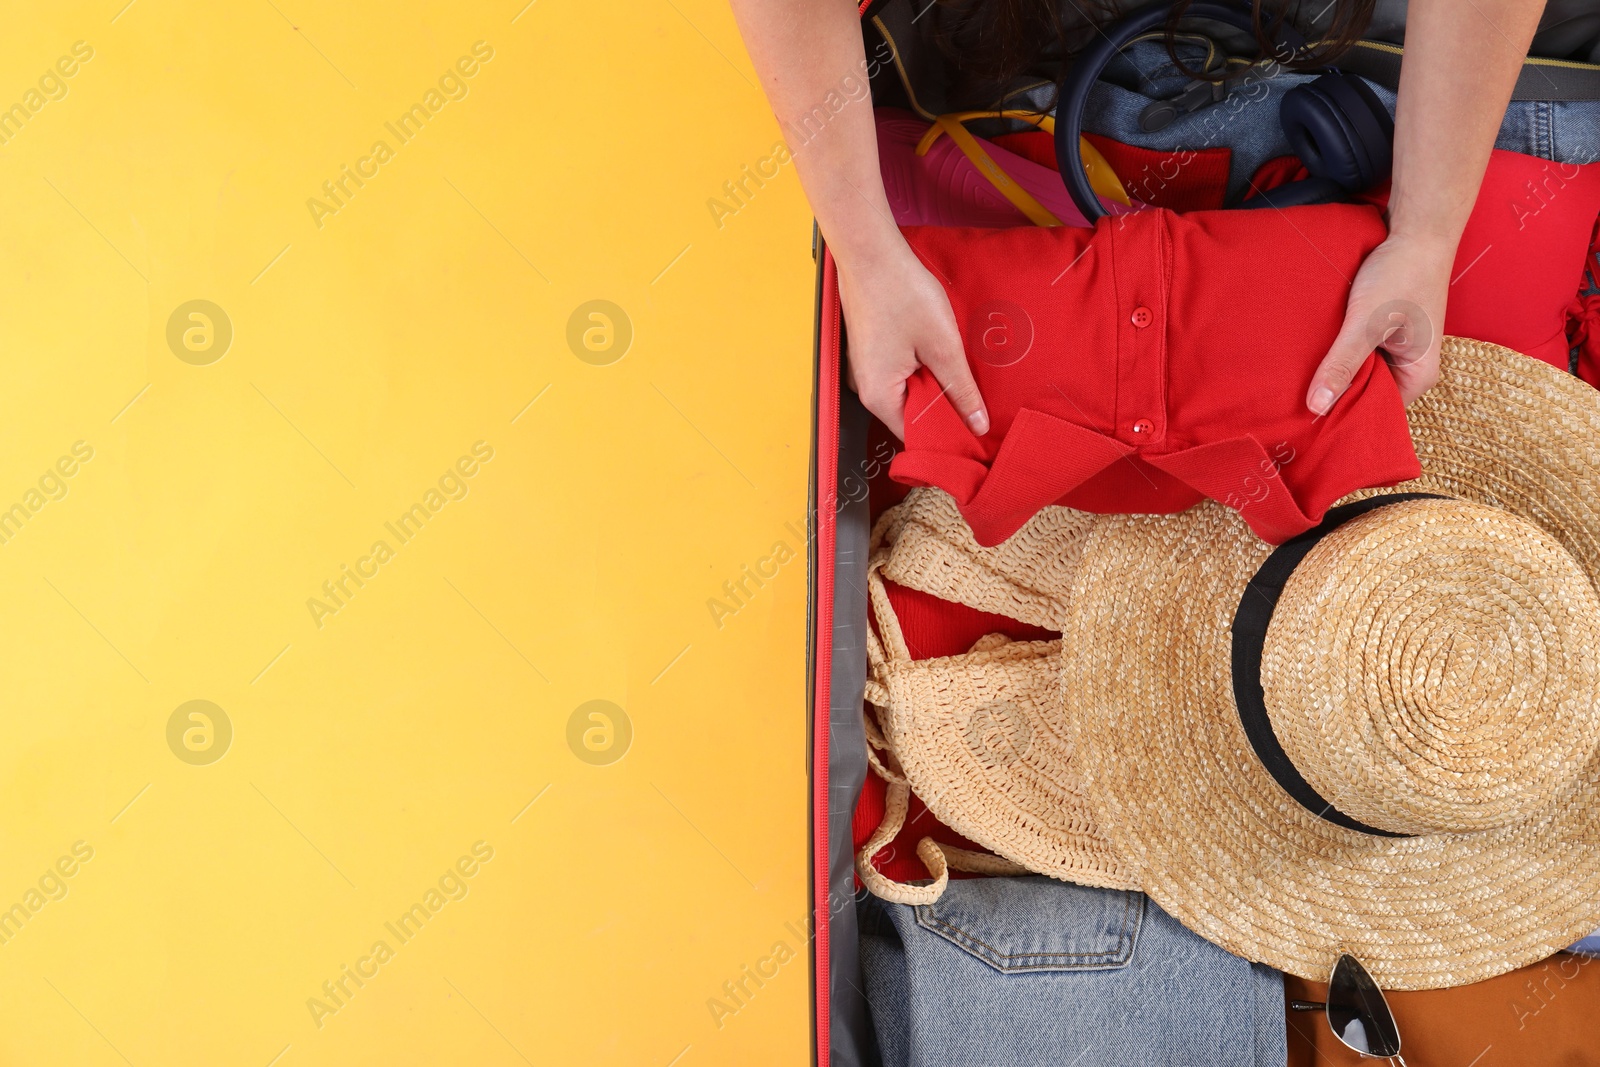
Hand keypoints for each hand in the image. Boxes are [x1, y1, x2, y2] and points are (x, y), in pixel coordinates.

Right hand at [837, 242, 988, 440]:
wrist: (869, 252)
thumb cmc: (901, 293)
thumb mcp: (943, 346)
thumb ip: (961, 390)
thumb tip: (977, 425)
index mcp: (880, 397)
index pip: (916, 435)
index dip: (947, 435)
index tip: (975, 431)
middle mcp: (867, 389)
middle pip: (911, 415)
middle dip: (943, 407)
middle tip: (975, 397)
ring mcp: (866, 370)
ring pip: (907, 392)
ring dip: (933, 384)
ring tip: (957, 368)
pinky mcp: (870, 352)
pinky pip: (899, 374)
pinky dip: (921, 369)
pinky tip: (938, 351)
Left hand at [1306, 231, 1455, 413]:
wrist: (1416, 231)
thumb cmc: (1401, 275)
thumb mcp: (1367, 323)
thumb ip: (1342, 363)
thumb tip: (1316, 407)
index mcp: (1418, 377)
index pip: (1376, 413)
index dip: (1343, 417)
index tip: (1307, 422)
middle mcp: (1410, 369)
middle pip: (1365, 395)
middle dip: (1335, 396)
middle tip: (1294, 404)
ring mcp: (1397, 351)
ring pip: (1358, 374)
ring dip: (1334, 372)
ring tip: (1297, 383)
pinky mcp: (1383, 334)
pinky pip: (1356, 354)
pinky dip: (1338, 353)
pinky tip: (1312, 355)